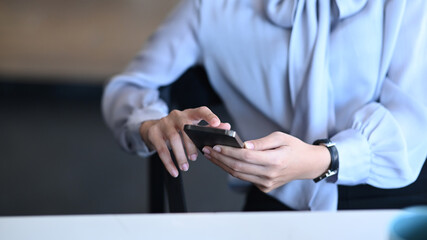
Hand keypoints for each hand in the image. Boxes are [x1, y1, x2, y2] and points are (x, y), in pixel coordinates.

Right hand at [140, 106, 229, 177]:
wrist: (153, 129)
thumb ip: (209, 128)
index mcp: (190, 114)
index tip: (216, 123)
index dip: (209, 116)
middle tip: (195, 157)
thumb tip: (226, 127)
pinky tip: (174, 171)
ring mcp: (164, 123)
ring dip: (180, 155)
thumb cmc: (178, 129)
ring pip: (173, 138)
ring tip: (185, 167)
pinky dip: (168, 162)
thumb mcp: (193, 127)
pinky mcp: (154, 133)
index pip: (201, 111)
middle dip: (190, 143)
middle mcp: (176, 116)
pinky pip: (161, 149)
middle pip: (185, 127)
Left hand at [202, 131, 330, 191]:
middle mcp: (270, 175)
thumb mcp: (280, 137)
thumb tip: (243, 146)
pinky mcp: (265, 187)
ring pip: (239, 175)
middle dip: (220, 158)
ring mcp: (267, 183)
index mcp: (275, 160)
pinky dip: (233, 170)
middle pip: (238, 168)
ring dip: (223, 165)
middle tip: (207, 150)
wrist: (307, 164)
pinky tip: (224, 162)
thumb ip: (261, 142)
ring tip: (211, 155)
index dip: (228, 152)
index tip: (216, 145)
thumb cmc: (294, 147)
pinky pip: (245, 178)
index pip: (245, 157)